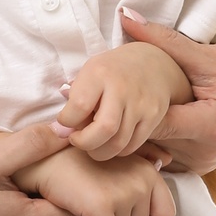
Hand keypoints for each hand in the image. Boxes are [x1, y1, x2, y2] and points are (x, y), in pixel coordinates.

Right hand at [13, 148, 175, 215]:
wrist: (43, 159)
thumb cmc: (76, 162)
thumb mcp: (115, 158)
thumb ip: (140, 168)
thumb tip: (166, 163)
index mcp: (148, 170)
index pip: (165, 213)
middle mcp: (142, 180)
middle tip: (98, 214)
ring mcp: (124, 193)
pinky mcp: (103, 206)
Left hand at [51, 38, 191, 160]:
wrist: (152, 63)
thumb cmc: (111, 71)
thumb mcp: (89, 72)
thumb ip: (75, 97)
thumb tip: (61, 129)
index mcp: (100, 73)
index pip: (79, 106)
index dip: (67, 121)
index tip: (65, 122)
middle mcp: (122, 88)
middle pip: (103, 129)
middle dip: (85, 143)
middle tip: (77, 141)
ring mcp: (141, 104)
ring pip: (119, 143)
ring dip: (100, 151)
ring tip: (92, 145)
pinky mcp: (155, 116)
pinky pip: (133, 145)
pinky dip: (117, 150)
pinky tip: (110, 142)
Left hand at [119, 10, 215, 174]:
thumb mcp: (205, 54)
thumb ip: (163, 40)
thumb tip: (125, 16)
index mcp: (213, 125)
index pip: (156, 123)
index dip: (130, 108)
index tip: (109, 93)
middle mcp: (208, 152)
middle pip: (152, 139)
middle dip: (130, 118)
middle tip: (106, 98)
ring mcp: (205, 163)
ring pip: (156, 149)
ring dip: (139, 130)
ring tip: (122, 107)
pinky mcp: (201, 167)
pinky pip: (166, 154)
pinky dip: (155, 137)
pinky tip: (143, 119)